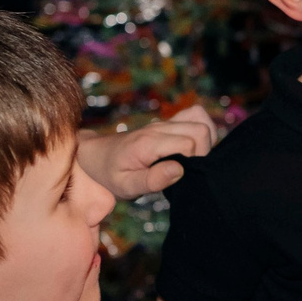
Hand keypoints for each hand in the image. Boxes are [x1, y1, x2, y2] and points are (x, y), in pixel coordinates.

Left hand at [80, 104, 219, 198]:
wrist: (96, 156)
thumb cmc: (110, 175)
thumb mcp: (126, 186)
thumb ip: (153, 180)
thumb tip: (179, 170)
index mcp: (148, 143)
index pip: (189, 143)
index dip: (194, 161)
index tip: (183, 175)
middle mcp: (158, 128)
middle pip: (200, 129)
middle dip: (204, 151)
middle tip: (190, 168)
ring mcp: (164, 123)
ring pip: (201, 120)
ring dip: (205, 140)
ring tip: (192, 159)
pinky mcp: (168, 122)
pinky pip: (196, 115)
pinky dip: (202, 129)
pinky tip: (193, 146)